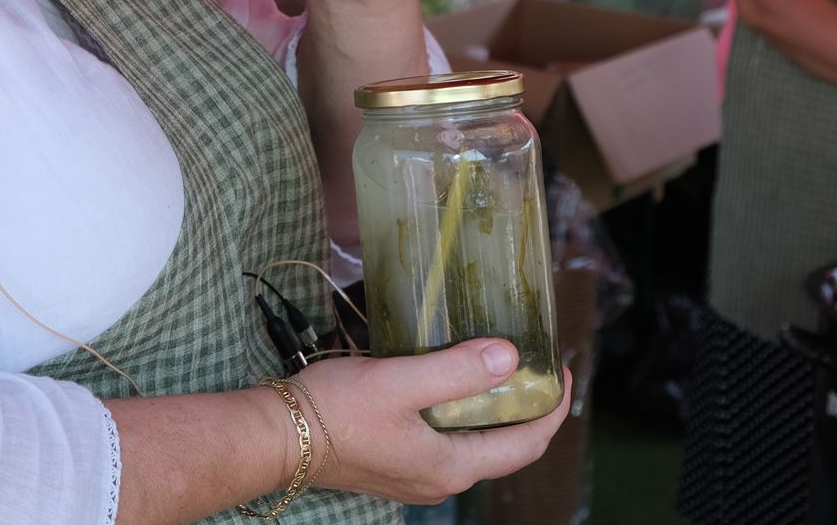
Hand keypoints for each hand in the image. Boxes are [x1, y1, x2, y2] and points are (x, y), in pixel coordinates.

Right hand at [279, 340, 569, 504]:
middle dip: (528, 409)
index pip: (527, 445)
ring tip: (499, 367)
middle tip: (533, 364)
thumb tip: (509, 357)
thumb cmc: (336, 410)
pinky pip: (447, 443)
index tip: (559, 369)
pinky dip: (464, 415)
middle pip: (505, 448)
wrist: (278, 436)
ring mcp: (417, 476)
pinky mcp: (396, 464)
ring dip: (495, 411)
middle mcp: (441, 480)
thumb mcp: (400, 382)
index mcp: (451, 466)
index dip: (551, 409)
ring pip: (475, 445)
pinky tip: (451, 384)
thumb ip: (455, 371)